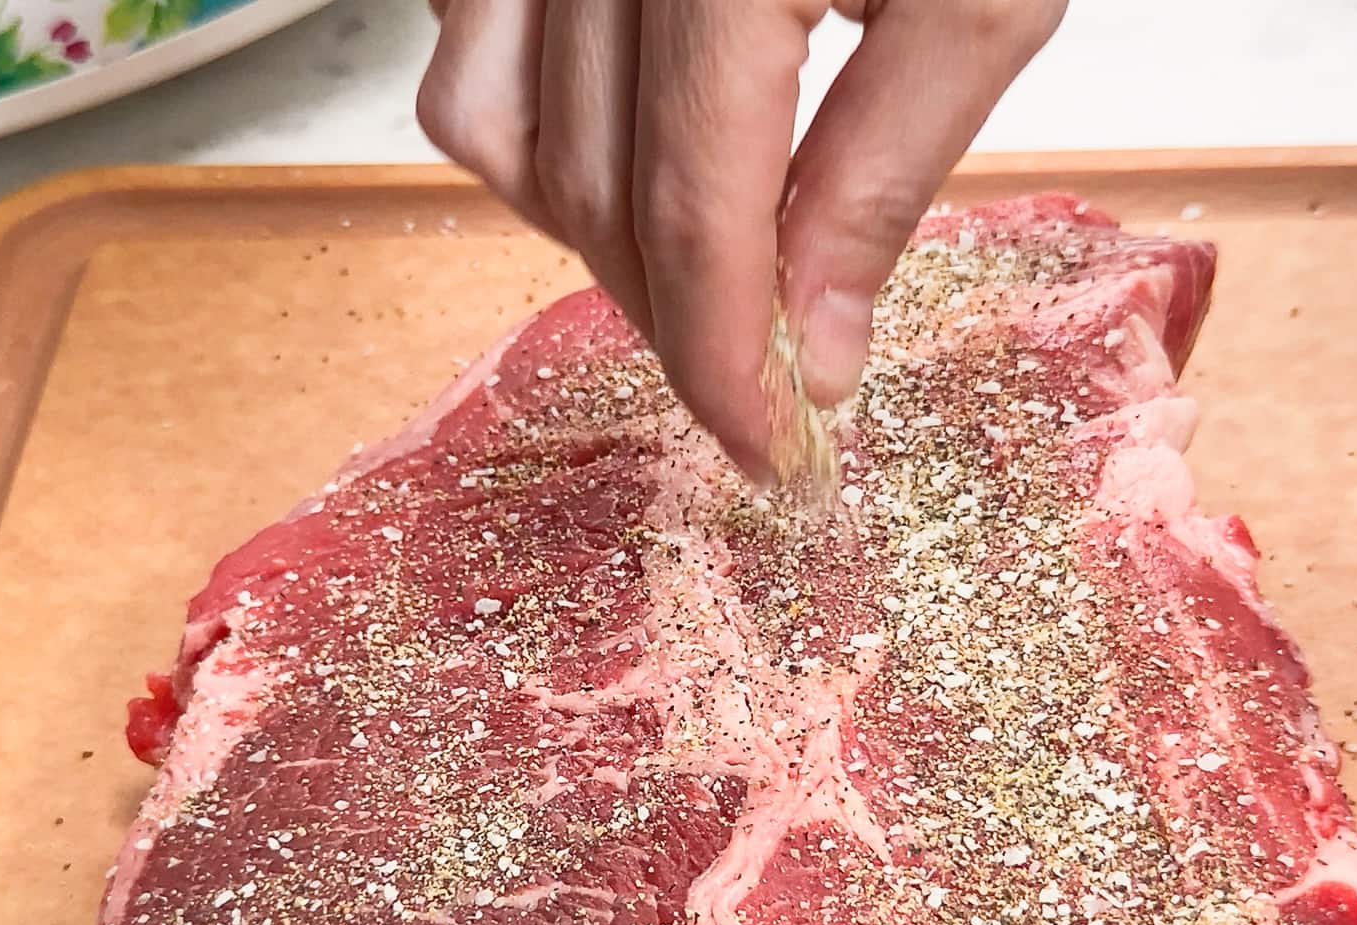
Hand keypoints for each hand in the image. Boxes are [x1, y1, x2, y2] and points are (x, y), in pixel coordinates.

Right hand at [417, 0, 1065, 479]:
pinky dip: (530, 128)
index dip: (725, 361)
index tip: (770, 450)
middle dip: (674, 317)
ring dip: (592, 235)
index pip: (699, 212)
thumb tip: (814, 352)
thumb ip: (888, 170)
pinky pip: (468, 38)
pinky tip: (624, 152)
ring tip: (699, 268)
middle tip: (757, 377)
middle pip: (595, 192)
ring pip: (494, 130)